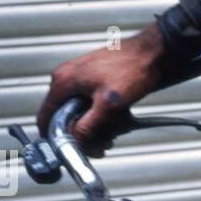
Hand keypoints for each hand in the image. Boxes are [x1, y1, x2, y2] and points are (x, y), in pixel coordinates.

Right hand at [36, 23, 169, 154]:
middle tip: (103, 141)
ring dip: (96, 124)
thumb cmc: (133, 69)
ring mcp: (81, 77)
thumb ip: (87, 126)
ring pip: (80, 112)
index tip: (74, 148)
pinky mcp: (95, 79)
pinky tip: (120, 116)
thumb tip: (74, 143)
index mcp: (63, 81)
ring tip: (117, 127)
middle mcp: (67, 78)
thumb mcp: (108, 104)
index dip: (57, 137)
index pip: (45, 118)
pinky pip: (91, 103)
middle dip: (83, 132)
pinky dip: (102, 113)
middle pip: (64, 117)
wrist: (155, 51)